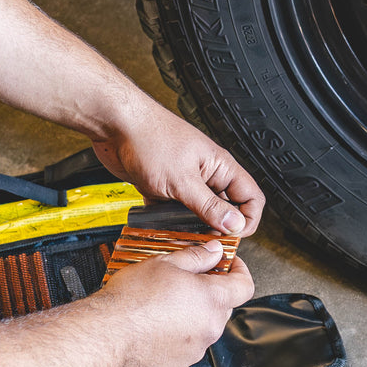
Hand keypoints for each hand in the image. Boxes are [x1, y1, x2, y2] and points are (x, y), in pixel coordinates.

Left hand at [92, 103, 264, 236]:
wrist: (116, 126)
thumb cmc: (150, 137)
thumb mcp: (183, 180)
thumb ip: (209, 206)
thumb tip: (234, 224)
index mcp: (220, 166)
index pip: (251, 198)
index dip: (248, 220)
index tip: (233, 235)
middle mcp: (205, 174)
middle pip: (225, 208)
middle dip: (218, 227)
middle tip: (206, 240)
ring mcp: (184, 180)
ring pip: (197, 212)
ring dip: (191, 226)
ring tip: (183, 235)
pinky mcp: (163, 187)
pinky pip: (173, 211)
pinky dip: (168, 221)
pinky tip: (161, 224)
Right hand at [96, 240, 254, 366]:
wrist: (106, 335)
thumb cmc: (131, 300)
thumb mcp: (165, 264)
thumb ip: (197, 257)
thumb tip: (214, 251)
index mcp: (212, 300)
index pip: (245, 286)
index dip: (239, 271)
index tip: (228, 265)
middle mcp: (209, 328)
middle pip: (222, 307)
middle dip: (209, 294)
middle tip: (186, 282)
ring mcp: (194, 351)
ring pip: (201, 329)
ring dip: (190, 317)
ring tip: (162, 306)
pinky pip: (183, 348)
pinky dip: (174, 337)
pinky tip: (154, 327)